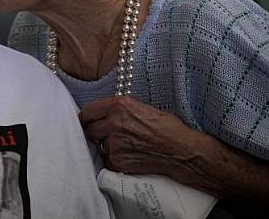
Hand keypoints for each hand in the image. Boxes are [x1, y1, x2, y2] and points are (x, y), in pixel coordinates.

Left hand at [79, 96, 204, 179]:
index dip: (87, 117)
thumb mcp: (141, 107)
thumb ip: (119, 110)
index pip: (87, 111)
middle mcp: (113, 123)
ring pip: (99, 146)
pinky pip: (108, 160)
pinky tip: (129, 156)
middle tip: (106, 135)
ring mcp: (114, 144)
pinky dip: (115, 160)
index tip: (88, 121)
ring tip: (125, 146)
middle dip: (95, 132)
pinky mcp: (118, 161)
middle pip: (89, 129)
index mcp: (118, 105)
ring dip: (107, 146)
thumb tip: (104, 114)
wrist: (181, 150)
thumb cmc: (167, 127)